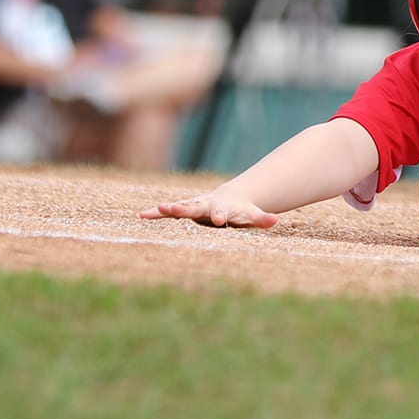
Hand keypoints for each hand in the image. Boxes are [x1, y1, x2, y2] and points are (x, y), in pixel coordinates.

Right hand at [141, 191, 278, 228]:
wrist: (230, 198)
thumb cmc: (241, 211)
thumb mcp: (253, 215)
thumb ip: (262, 218)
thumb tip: (275, 220)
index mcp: (222, 208)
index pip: (222, 212)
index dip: (220, 215)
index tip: (218, 219)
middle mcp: (206, 205)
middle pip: (197, 207)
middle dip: (188, 208)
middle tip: (177, 208)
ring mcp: (194, 206)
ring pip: (181, 207)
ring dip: (170, 209)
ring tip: (158, 209)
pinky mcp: (184, 210)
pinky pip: (168, 213)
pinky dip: (156, 214)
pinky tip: (143, 216)